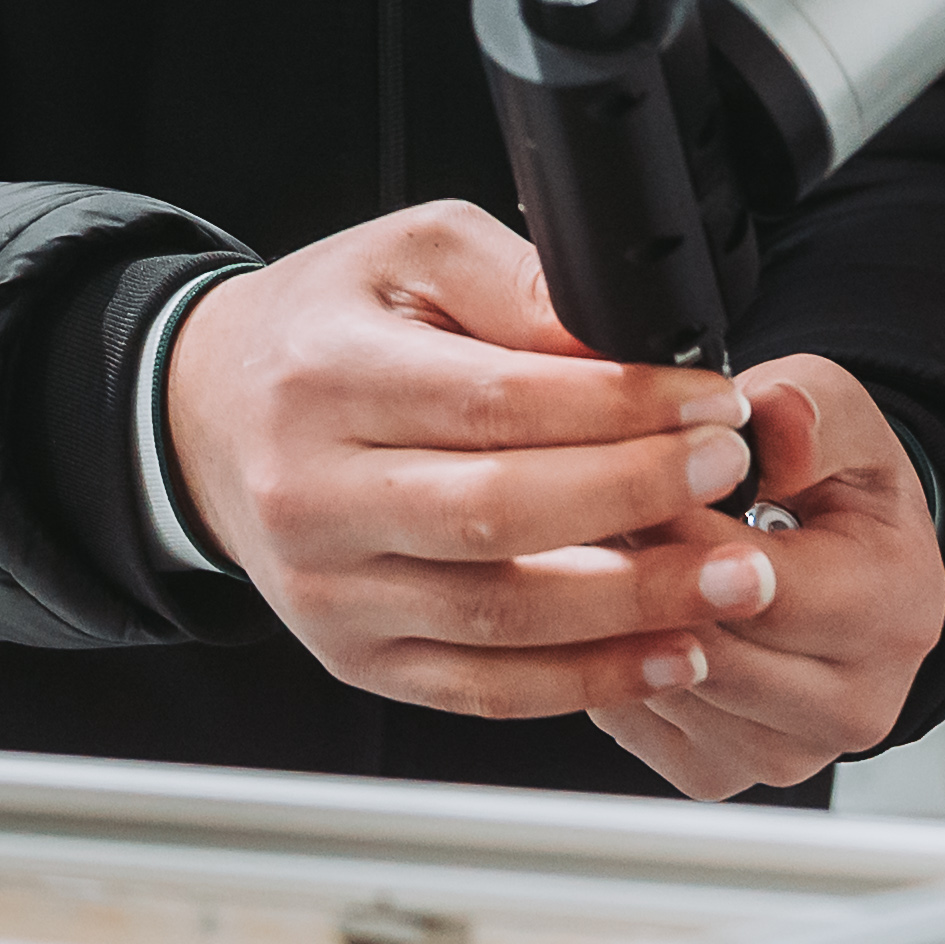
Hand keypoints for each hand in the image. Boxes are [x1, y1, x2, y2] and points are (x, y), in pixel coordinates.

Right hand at [159, 203, 762, 720]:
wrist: (207, 417)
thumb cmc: (321, 331)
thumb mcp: (407, 255)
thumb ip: (517, 283)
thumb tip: (626, 343)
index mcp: (326, 377)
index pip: (494, 400)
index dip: (619, 408)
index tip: (708, 403)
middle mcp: (313, 493)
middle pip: (499, 514)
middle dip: (638, 499)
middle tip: (730, 476)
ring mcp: (329, 591)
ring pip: (501, 615)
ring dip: (636, 605)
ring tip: (736, 579)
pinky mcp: (355, 656)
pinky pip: (485, 687)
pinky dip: (589, 682)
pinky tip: (670, 653)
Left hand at [581, 356, 944, 796]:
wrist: (844, 561)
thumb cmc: (837, 484)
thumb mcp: (839, 415)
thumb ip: (807, 409)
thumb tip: (774, 422)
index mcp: (895, 611)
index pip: (761, 586)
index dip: (678, 526)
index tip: (617, 472)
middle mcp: (855, 704)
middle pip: (708, 648)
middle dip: (636, 570)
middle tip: (582, 504)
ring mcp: (788, 752)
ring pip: (660, 687)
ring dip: (610, 616)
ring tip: (591, 545)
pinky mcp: (721, 774)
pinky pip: (633, 722)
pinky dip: (606, 662)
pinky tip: (606, 603)